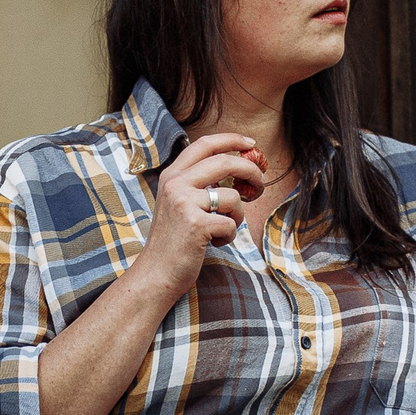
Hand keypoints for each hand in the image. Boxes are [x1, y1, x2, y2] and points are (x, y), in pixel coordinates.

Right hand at [128, 131, 263, 298]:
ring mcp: (184, 203)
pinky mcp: (196, 225)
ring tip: (223, 229)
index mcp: (171, 175)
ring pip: (233, 197)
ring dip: (237, 216)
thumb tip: (234, 169)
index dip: (231, 140)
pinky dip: (229, 236)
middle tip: (260, 185)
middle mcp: (176, 184)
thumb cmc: (172, 241)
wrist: (155, 274)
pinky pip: (231, 224)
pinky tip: (214, 243)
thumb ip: (197, 185)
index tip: (251, 144)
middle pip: (225, 162)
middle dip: (251, 171)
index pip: (204, 144)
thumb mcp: (177, 203)